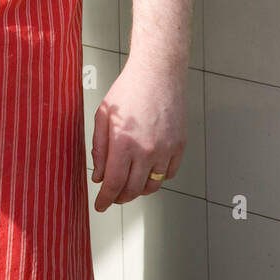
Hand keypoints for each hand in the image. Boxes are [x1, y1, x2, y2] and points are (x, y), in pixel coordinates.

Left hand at [90, 55, 187, 211]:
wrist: (158, 73)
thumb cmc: (128, 89)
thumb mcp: (104, 115)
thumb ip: (99, 148)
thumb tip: (100, 176)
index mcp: (124, 143)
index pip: (113, 184)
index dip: (105, 199)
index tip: (100, 206)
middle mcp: (146, 150)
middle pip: (133, 190)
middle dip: (120, 198)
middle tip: (113, 196)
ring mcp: (166, 149)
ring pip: (153, 185)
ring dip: (139, 190)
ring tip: (130, 184)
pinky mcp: (179, 146)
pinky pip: (169, 173)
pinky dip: (158, 177)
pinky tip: (148, 170)